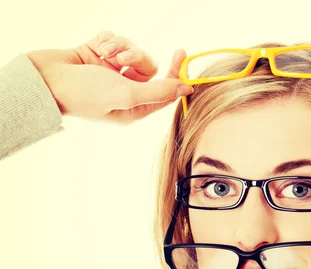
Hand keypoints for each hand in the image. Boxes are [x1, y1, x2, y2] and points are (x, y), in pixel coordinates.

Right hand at [25, 30, 193, 123]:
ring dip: (120, 48)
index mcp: (134, 108)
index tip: (181, 54)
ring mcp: (111, 73)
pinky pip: (115, 41)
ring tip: (104, 54)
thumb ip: (159, 91)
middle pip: (149, 67)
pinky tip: (96, 49)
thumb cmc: (85, 93)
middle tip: (122, 58)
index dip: (175, 74)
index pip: (165, 91)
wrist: (46, 79)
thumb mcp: (127, 94)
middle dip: (136, 57)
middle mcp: (125, 91)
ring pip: (132, 50)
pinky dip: (107, 41)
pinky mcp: (99, 56)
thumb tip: (187, 89)